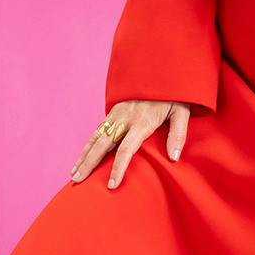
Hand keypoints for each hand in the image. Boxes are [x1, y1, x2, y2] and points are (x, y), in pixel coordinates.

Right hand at [73, 98, 191, 187]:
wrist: (160, 69)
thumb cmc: (173, 95)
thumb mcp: (181, 112)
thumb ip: (178, 135)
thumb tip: (173, 158)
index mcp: (142, 122)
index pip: (126, 149)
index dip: (118, 168)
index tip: (111, 185)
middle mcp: (125, 118)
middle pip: (102, 144)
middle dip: (89, 164)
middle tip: (78, 181)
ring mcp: (116, 114)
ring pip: (95, 137)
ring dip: (83, 155)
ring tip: (73, 173)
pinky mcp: (113, 111)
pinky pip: (97, 130)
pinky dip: (87, 145)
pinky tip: (81, 157)